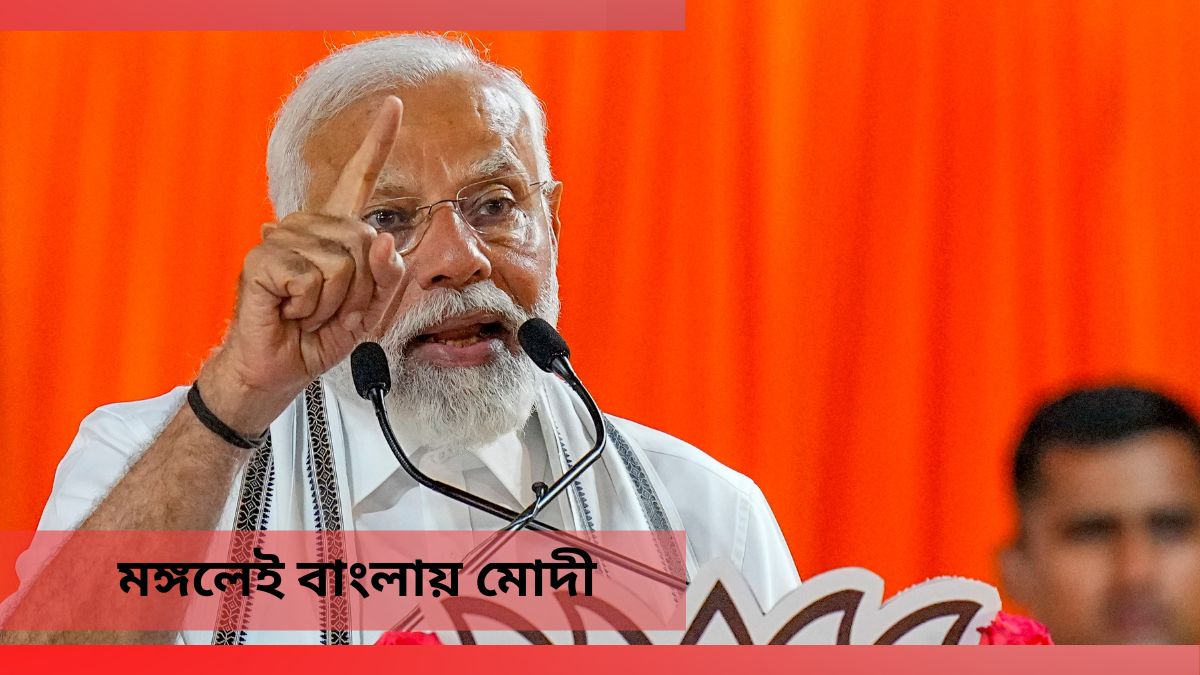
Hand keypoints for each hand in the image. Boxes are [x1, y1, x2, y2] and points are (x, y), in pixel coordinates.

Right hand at [198, 96, 406, 434]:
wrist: (282, 368)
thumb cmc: (320, 336)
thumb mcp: (370, 310)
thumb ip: (387, 276)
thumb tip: (384, 239)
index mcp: (336, 232)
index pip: (358, 178)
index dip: (377, 142)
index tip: (394, 105)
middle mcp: (308, 227)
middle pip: (365, 242)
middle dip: (361, 290)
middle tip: (330, 309)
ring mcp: (281, 239)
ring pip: (341, 264)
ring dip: (334, 302)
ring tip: (308, 311)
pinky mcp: (262, 259)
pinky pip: (312, 278)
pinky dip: (310, 306)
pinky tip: (289, 310)